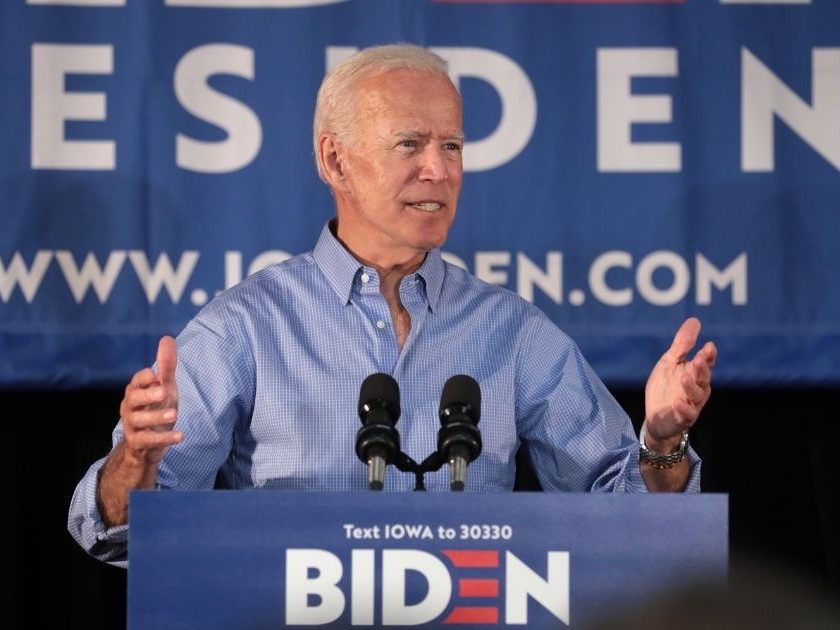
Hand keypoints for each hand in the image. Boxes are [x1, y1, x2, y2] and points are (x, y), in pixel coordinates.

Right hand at [118, 335, 181, 466]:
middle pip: (133, 399)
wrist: (147, 445)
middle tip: (165, 392)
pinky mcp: (137, 443)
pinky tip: (180, 436)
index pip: (136, 382)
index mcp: (136, 391)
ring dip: (156, 417)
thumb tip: (167, 338)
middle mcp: (130, 407)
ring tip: (175, 414)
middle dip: (148, 395)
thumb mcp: (165, 387)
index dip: (144, 379)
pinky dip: (163, 439)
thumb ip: (166, 366)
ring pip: (139, 421)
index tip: (156, 376)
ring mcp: (131, 426)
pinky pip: (147, 441)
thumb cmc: (156, 409)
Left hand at [644, 317, 716, 450]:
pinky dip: (683, 408)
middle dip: (702, 368)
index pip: (706, 363)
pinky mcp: (682, 418)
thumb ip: (682, 344)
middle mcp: (698, 389)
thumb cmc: (665, 388)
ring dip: (691, 386)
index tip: (709, 346)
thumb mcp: (669, 362)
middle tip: (699, 358)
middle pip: (703, 378)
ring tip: (685, 376)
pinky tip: (677, 402)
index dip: (708, 356)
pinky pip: (687, 414)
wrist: (656, 417)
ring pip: (696, 395)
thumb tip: (695, 320)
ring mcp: (691, 404)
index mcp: (696, 374)